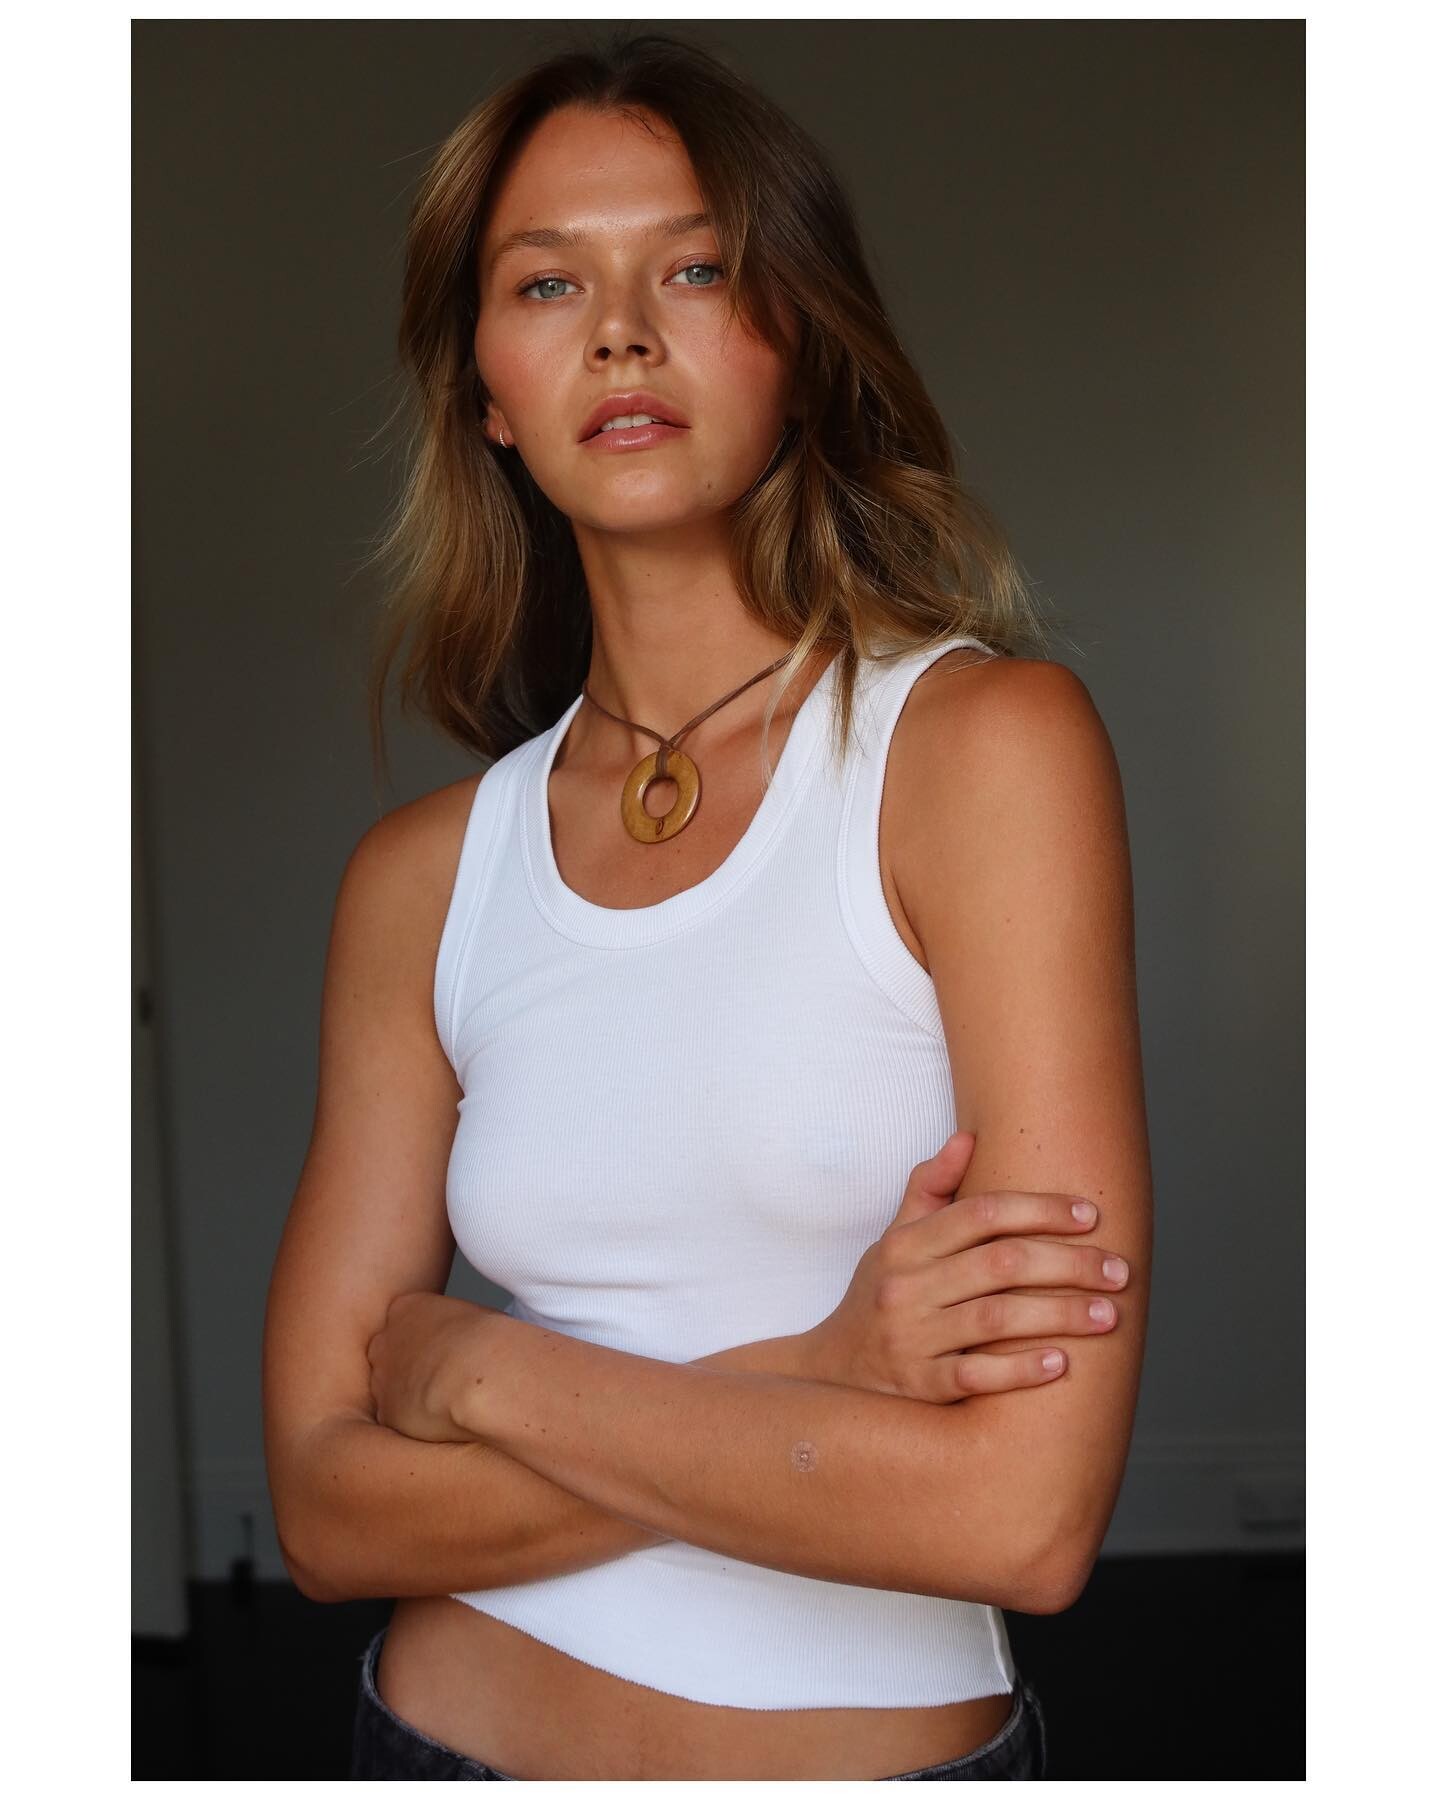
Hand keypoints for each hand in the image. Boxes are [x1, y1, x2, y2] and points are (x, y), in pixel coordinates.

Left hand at [365, 1292, 500, 1442]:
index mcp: (405, 1309)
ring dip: (413, 1396)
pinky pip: (399, 1419)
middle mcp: (385, 1341)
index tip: (445, 1351)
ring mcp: (382, 1378)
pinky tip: (444, 1418)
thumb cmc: (489, 1342)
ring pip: (391, 1390)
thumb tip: (462, 1343)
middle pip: (388, 1355)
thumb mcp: (472, 1315)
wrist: (481, 1376)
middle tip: (445, 1377)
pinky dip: (419, 1422)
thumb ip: (452, 1327)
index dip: (426, 1340)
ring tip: (450, 1399)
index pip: (403, 1322)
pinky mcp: (387, 1413)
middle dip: (409, 1367)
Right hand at [800, 1131, 1128, 1402]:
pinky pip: (975, 1377)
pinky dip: (1019, 1370)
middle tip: (1118, 1270)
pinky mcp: (918, 1386)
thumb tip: (969, 1138)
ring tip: (1108, 1316)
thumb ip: (929, 1189)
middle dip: (1068, 1264)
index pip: (982, 1213)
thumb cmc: (879, 1296)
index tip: (1091, 1215)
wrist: (832, 1372)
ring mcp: (911, 1337)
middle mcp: (908, 1285)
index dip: (1040, 1209)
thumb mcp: (894, 1239)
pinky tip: (1061, 1364)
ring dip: (1059, 1315)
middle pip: (1000, 1263)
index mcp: (906, 1244)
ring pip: (996, 1319)